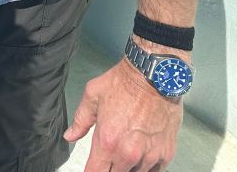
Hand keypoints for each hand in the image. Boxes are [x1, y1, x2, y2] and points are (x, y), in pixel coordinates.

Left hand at [64, 58, 182, 170]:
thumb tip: (70, 136)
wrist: (152, 74)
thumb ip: (80, 120)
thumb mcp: (92, 95)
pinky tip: (143, 154)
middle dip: (110, 168)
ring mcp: (149, 156)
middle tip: (110, 156)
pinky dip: (147, 166)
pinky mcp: (166, 153)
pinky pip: (155, 171)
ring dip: (129, 167)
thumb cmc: (123, 82)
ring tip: (127, 151)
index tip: (92, 168)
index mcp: (107, 141)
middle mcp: (128, 154)